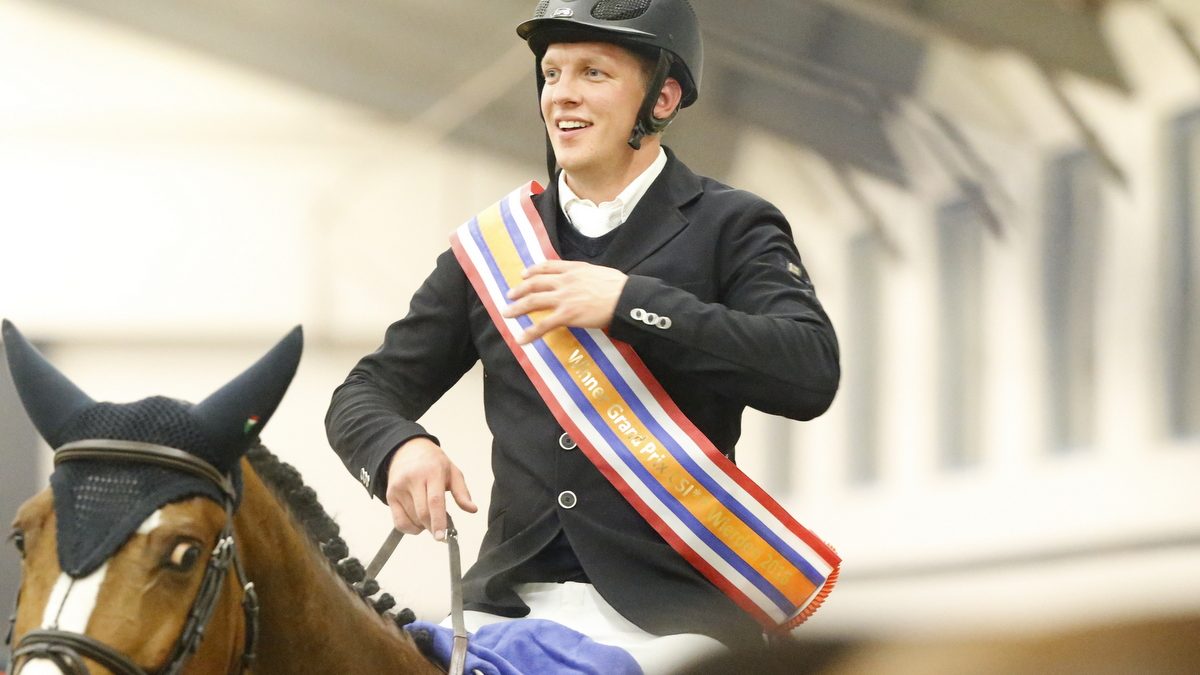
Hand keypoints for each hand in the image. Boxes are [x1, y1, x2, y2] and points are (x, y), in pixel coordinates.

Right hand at [384, 437, 476, 539]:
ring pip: (412, 519)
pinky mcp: (390, 496)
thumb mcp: (453, 472)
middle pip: (422, 513)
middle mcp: (413, 479)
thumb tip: (472, 509)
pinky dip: (410, 529)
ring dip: (424, 526)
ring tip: (431, 517)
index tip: (442, 537)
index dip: (438, 521)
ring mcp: (399, 488)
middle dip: (433, 527)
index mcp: (432, 472)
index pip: (434, 501)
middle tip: (442, 530)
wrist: (407, 449)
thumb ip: (462, 492)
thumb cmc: (433, 462)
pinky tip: (418, 523)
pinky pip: (399, 522)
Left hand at [502, 260, 627, 344]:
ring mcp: (564, 298)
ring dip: (517, 308)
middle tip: (510, 295)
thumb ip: (587, 276)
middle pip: (535, 283)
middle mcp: (565, 281)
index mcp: (574, 269)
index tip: (524, 274)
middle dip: (520, 289)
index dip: (533, 270)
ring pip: (533, 301)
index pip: (548, 266)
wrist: (625, 298)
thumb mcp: (600, 272)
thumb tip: (585, 281)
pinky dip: (530, 332)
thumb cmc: (620, 287)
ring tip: (507, 314)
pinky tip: (521, 339)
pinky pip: (543, 325)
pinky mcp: (567, 315)